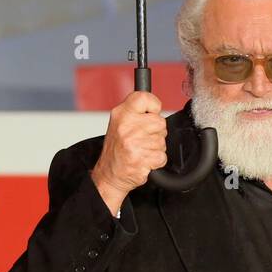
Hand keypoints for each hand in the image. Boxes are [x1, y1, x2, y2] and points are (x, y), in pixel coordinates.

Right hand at [91, 91, 167, 214]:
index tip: (152, 113)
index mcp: (121, 114)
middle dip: (157, 132)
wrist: (109, 174)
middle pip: (160, 122)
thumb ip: (137, 112)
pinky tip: (144, 160)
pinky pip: (162, 157)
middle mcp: (126, 127)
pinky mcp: (140, 159)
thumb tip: (156, 106)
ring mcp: (133, 143)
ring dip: (156, 148)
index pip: (144, 98)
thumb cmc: (117, 149)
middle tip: (143, 138)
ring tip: (142, 150)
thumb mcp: (120, 122)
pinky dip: (156, 161)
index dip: (154, 106)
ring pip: (162, 141)